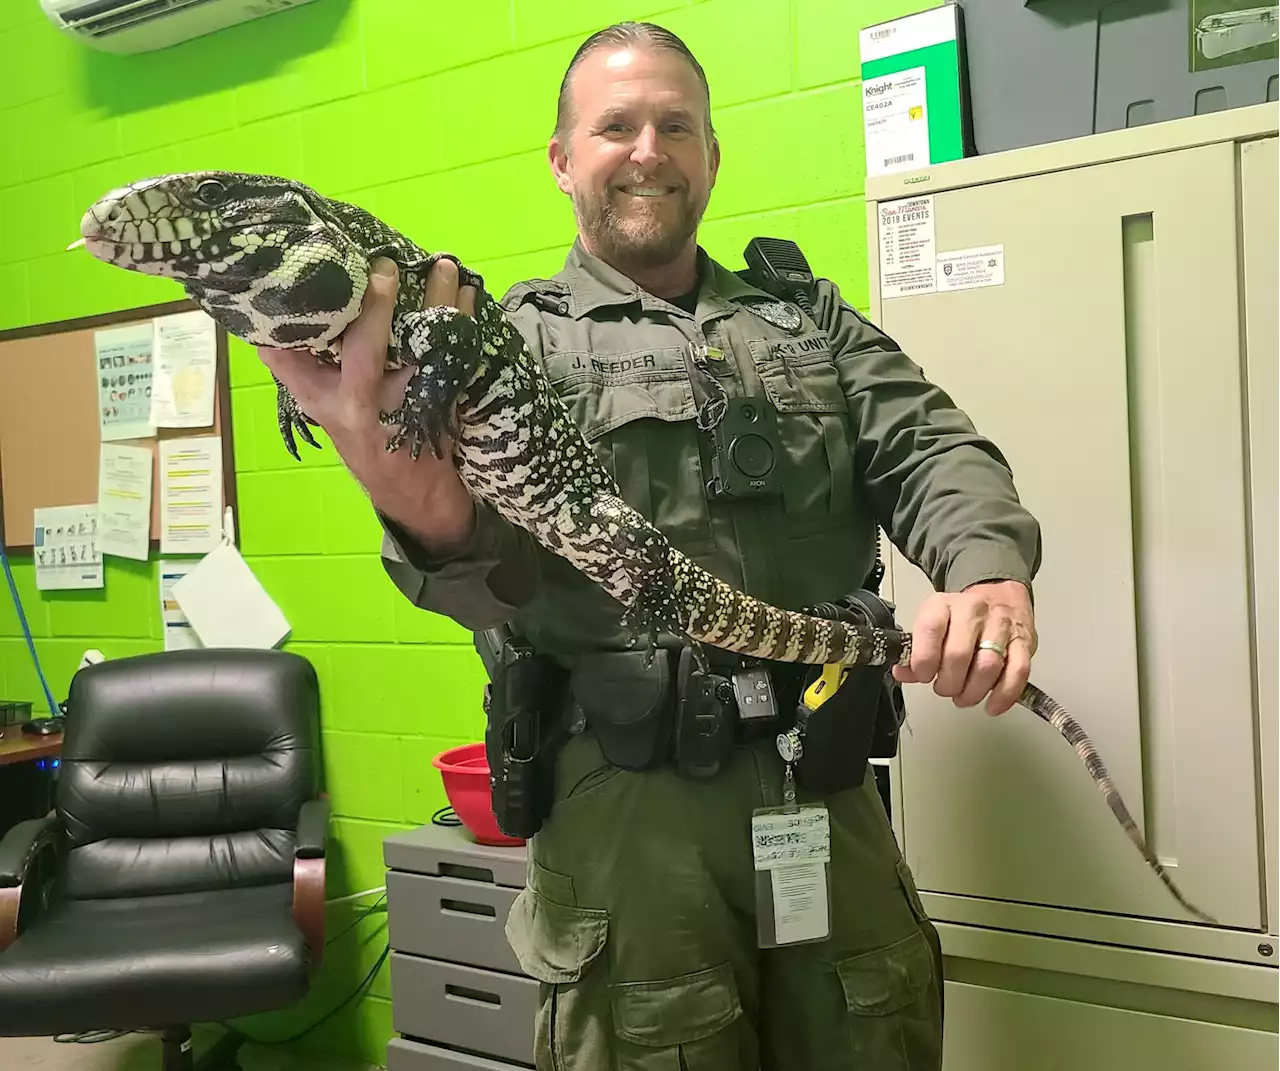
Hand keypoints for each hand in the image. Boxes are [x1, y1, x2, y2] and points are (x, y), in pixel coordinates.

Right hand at [256, 256, 478, 555]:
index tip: (296, 274)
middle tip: (385, 268)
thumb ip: (300, 368)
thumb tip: (269, 316)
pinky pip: (455, 359)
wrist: (412, 492)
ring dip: (437, 305)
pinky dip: (465, 324)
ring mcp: (402, 407)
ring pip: (421, 350)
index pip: (290, 359)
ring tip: (443, 267)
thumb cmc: (362, 438)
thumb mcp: (321, 408)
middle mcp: (359, 404)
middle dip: (375, 309)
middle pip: (363, 353)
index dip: (288, 320)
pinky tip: (467, 294)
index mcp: (322, 400)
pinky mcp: (439, 407)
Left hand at [892, 579, 1035, 715]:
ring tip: (963, 697)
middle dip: (948, 683)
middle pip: (958, 654)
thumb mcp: (932, 623)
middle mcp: (973, 611)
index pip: (930, 629)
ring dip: (972, 692)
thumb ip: (915, 650)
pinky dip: (1004, 695)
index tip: (923, 675)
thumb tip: (903, 673)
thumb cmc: (960, 618)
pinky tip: (992, 706)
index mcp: (944, 604)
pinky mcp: (1024, 643)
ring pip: (987, 666)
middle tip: (944, 689)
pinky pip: (1018, 672)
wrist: (1000, 597)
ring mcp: (1001, 626)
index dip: (923, 659)